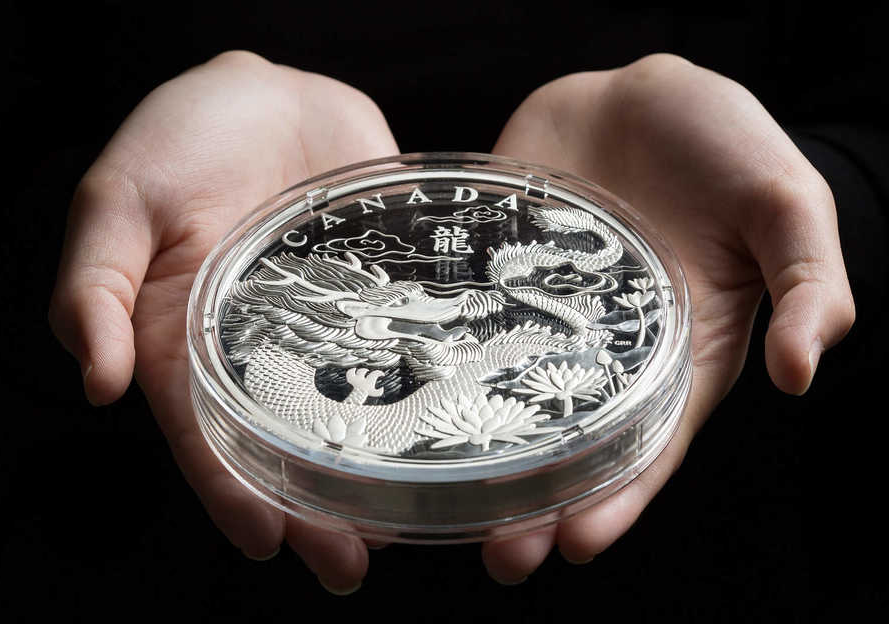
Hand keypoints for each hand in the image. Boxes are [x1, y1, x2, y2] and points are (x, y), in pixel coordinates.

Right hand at [48, 51, 397, 593]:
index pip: (202, 434)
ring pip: (344, 417)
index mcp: (184, 342)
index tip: (267, 542)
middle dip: (311, 509)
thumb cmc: (180, 139)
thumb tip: (95, 382)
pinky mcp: (374, 299)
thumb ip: (97, 287)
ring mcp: (322, 329)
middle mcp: (257, 350)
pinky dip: (415, 397)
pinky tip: (443, 433)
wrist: (268, 91)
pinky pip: (395, 354)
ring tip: (402, 527)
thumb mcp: (119, 202)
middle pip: (280, 447)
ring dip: (367, 475)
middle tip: (350, 565)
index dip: (230, 491)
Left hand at [480, 54, 854, 582]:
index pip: (649, 446)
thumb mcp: (785, 206)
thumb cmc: (725, 145)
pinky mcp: (496, 280)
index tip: (575, 543)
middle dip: (536, 502)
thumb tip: (806, 372)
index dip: (618, 500)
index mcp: (679, 354)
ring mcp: (541, 319)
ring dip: (479, 456)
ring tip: (440, 503)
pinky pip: (464, 330)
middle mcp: (604, 352)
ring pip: (504, 401)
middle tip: (499, 553)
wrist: (642, 91)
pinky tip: (404, 398)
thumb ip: (810, 284)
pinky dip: (439, 366)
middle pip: (568, 446)